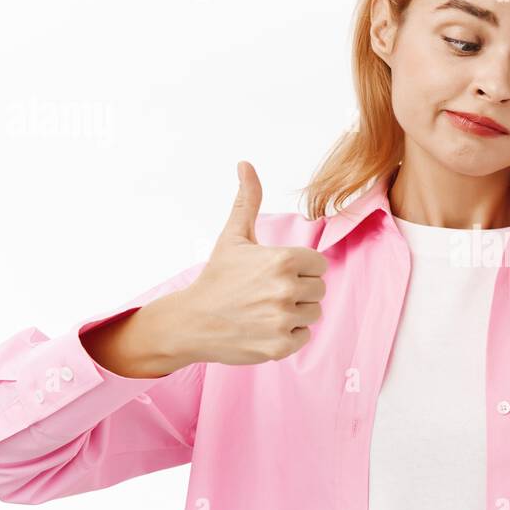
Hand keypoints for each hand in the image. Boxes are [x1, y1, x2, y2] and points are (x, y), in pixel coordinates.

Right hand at [173, 161, 328, 365]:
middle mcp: (286, 289)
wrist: (191, 322)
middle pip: (319, 289)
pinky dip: (288, 335)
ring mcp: (283, 319)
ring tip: (265, 310)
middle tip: (267, 293)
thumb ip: (248, 200)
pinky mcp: (280, 345)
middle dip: (298, 291)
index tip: (276, 273)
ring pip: (313, 313)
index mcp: (283, 260)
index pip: (318, 265)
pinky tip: (264, 328)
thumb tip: (245, 164)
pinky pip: (304, 336)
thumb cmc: (217, 277)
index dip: (300, 268)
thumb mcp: (233, 236)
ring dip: (295, 313)